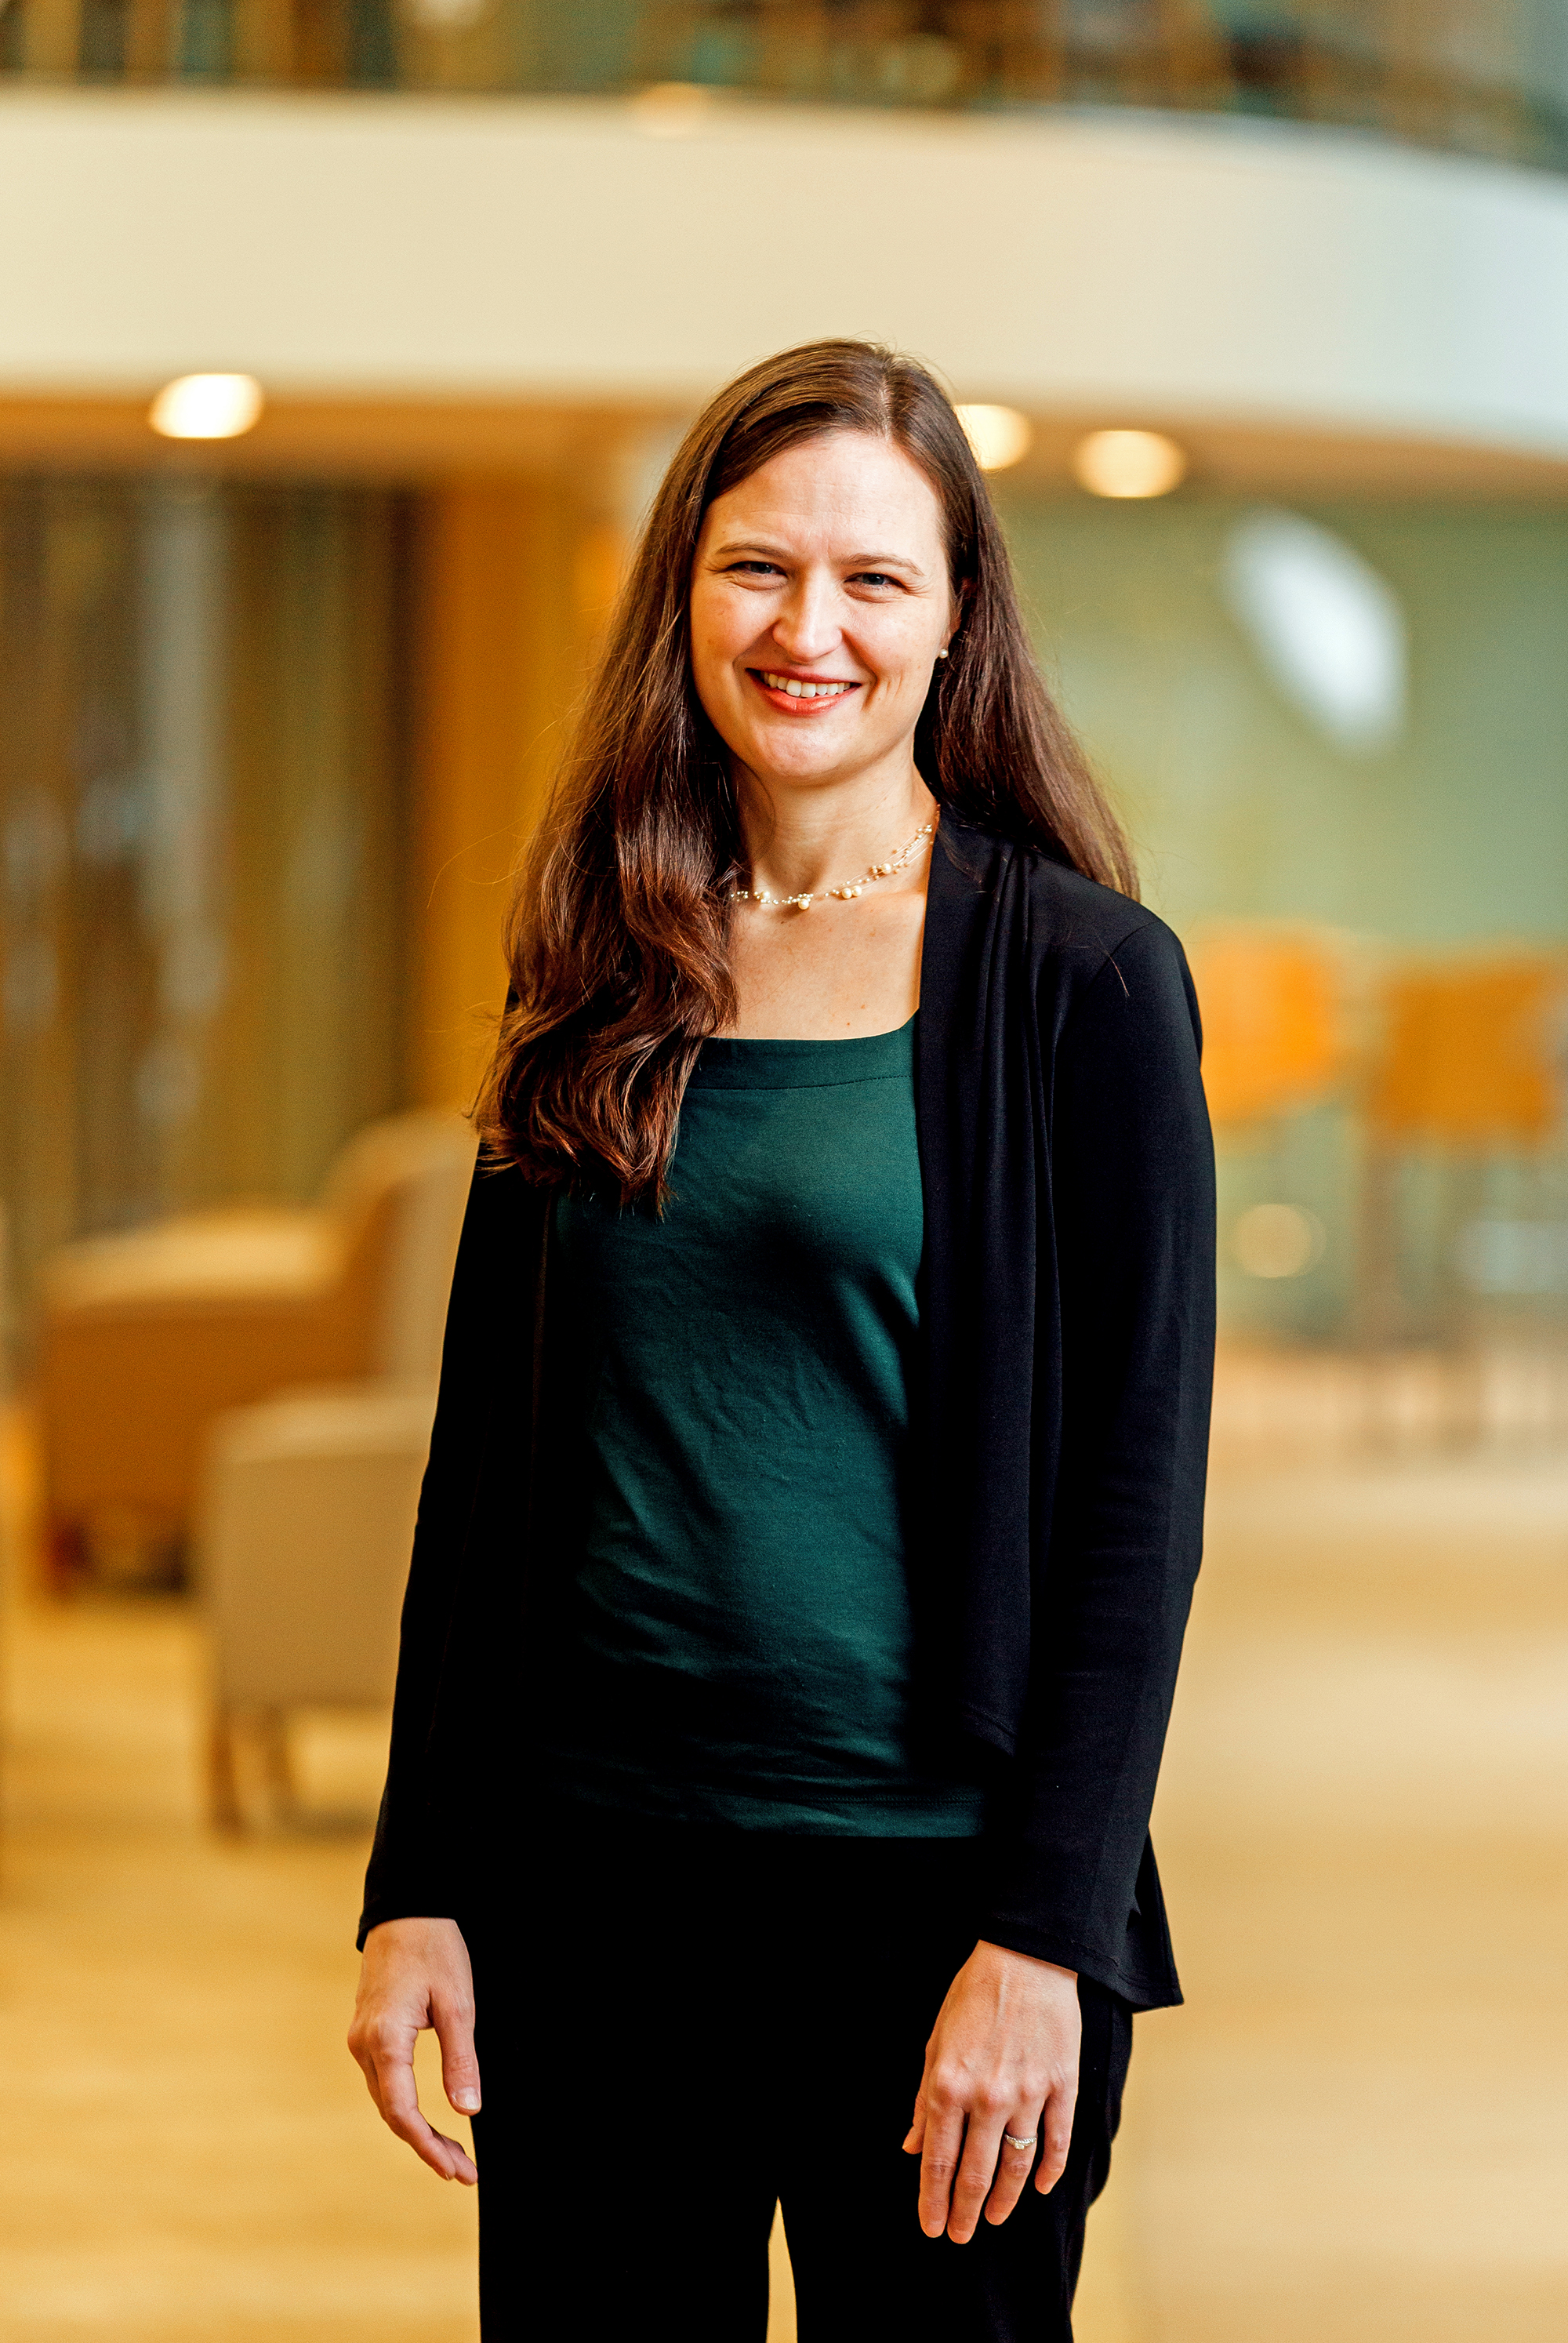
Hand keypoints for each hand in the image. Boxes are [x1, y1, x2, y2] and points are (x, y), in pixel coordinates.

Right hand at [348, 1916, 480, 2183]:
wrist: (406, 1909)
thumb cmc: (435, 1950)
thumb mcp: (458, 2003)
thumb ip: (461, 2059)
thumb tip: (469, 2111)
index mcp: (385, 2040)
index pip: (403, 2112)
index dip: (429, 2147)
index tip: (457, 2171)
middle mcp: (364, 2045)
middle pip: (392, 2114)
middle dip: (427, 2146)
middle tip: (463, 2172)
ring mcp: (361, 2040)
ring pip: (386, 2101)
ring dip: (417, 2131)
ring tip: (453, 2155)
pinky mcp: (366, 2033)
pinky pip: (383, 2082)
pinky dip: (405, 2108)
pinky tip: (428, 2121)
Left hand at [902, 1939, 1079, 2241]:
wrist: (1025, 1958)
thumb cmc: (973, 1996)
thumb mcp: (935, 2042)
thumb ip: (924, 2100)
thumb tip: (911, 2146)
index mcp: (948, 2085)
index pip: (938, 2161)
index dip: (933, 2200)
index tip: (931, 2227)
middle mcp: (986, 2097)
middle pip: (975, 2173)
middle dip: (964, 2212)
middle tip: (960, 2236)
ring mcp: (1027, 2094)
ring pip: (1016, 2165)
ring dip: (1003, 2199)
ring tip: (992, 2218)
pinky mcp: (1061, 2086)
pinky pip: (1057, 2141)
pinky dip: (1050, 2170)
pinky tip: (1042, 2187)